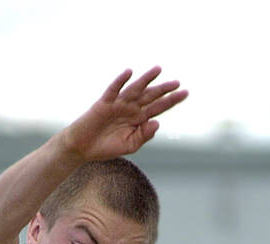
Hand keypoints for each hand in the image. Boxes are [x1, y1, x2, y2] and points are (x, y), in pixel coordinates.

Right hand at [64, 67, 187, 160]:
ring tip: (158, 69)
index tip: (185, 93)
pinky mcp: (104, 103)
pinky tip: (129, 73)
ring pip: (135, 89)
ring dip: (146, 79)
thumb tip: (157, 123)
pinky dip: (121, 81)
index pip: (158, 107)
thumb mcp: (130, 145)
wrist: (84, 148)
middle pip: (150, 96)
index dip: (171, 100)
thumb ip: (144, 135)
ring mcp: (118, 104)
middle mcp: (131, 108)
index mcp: (139, 118)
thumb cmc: (106, 146)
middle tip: (177, 82)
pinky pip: (114, 90)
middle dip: (164, 89)